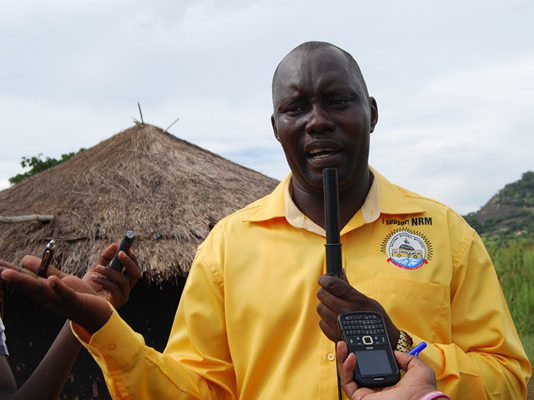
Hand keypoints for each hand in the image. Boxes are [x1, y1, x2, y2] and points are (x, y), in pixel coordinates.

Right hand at [0, 244, 139, 332]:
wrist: (98, 315)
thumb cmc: (79, 297)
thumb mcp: (60, 279)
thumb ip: (44, 269)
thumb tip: (23, 259)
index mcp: (42, 289)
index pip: (20, 277)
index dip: (4, 270)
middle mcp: (46, 295)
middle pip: (23, 283)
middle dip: (6, 274)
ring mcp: (58, 298)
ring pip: (39, 288)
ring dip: (23, 280)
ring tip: (6, 273)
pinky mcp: (74, 300)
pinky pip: (64, 293)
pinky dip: (57, 287)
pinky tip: (50, 280)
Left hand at [317, 274, 398, 344]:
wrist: (384, 343)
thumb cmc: (376, 319)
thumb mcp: (367, 300)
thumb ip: (350, 287)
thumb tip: (340, 271)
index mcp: (356, 300)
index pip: (332, 284)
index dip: (325, 279)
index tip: (323, 279)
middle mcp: (346, 312)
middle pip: (322, 295)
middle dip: (325, 292)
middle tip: (330, 294)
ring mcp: (339, 325)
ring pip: (320, 308)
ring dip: (325, 307)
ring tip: (335, 308)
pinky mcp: (335, 336)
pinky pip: (321, 322)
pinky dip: (326, 320)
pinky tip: (335, 320)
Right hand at [336, 341, 437, 399]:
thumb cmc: (423, 392)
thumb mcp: (418, 368)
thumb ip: (407, 358)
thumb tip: (396, 353)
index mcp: (388, 384)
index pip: (370, 368)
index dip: (363, 355)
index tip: (360, 343)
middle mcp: (376, 390)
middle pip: (355, 371)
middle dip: (348, 355)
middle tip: (346, 342)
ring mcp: (367, 394)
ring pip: (348, 375)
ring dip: (343, 359)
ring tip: (343, 345)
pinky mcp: (360, 398)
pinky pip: (347, 382)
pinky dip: (346, 368)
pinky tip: (351, 356)